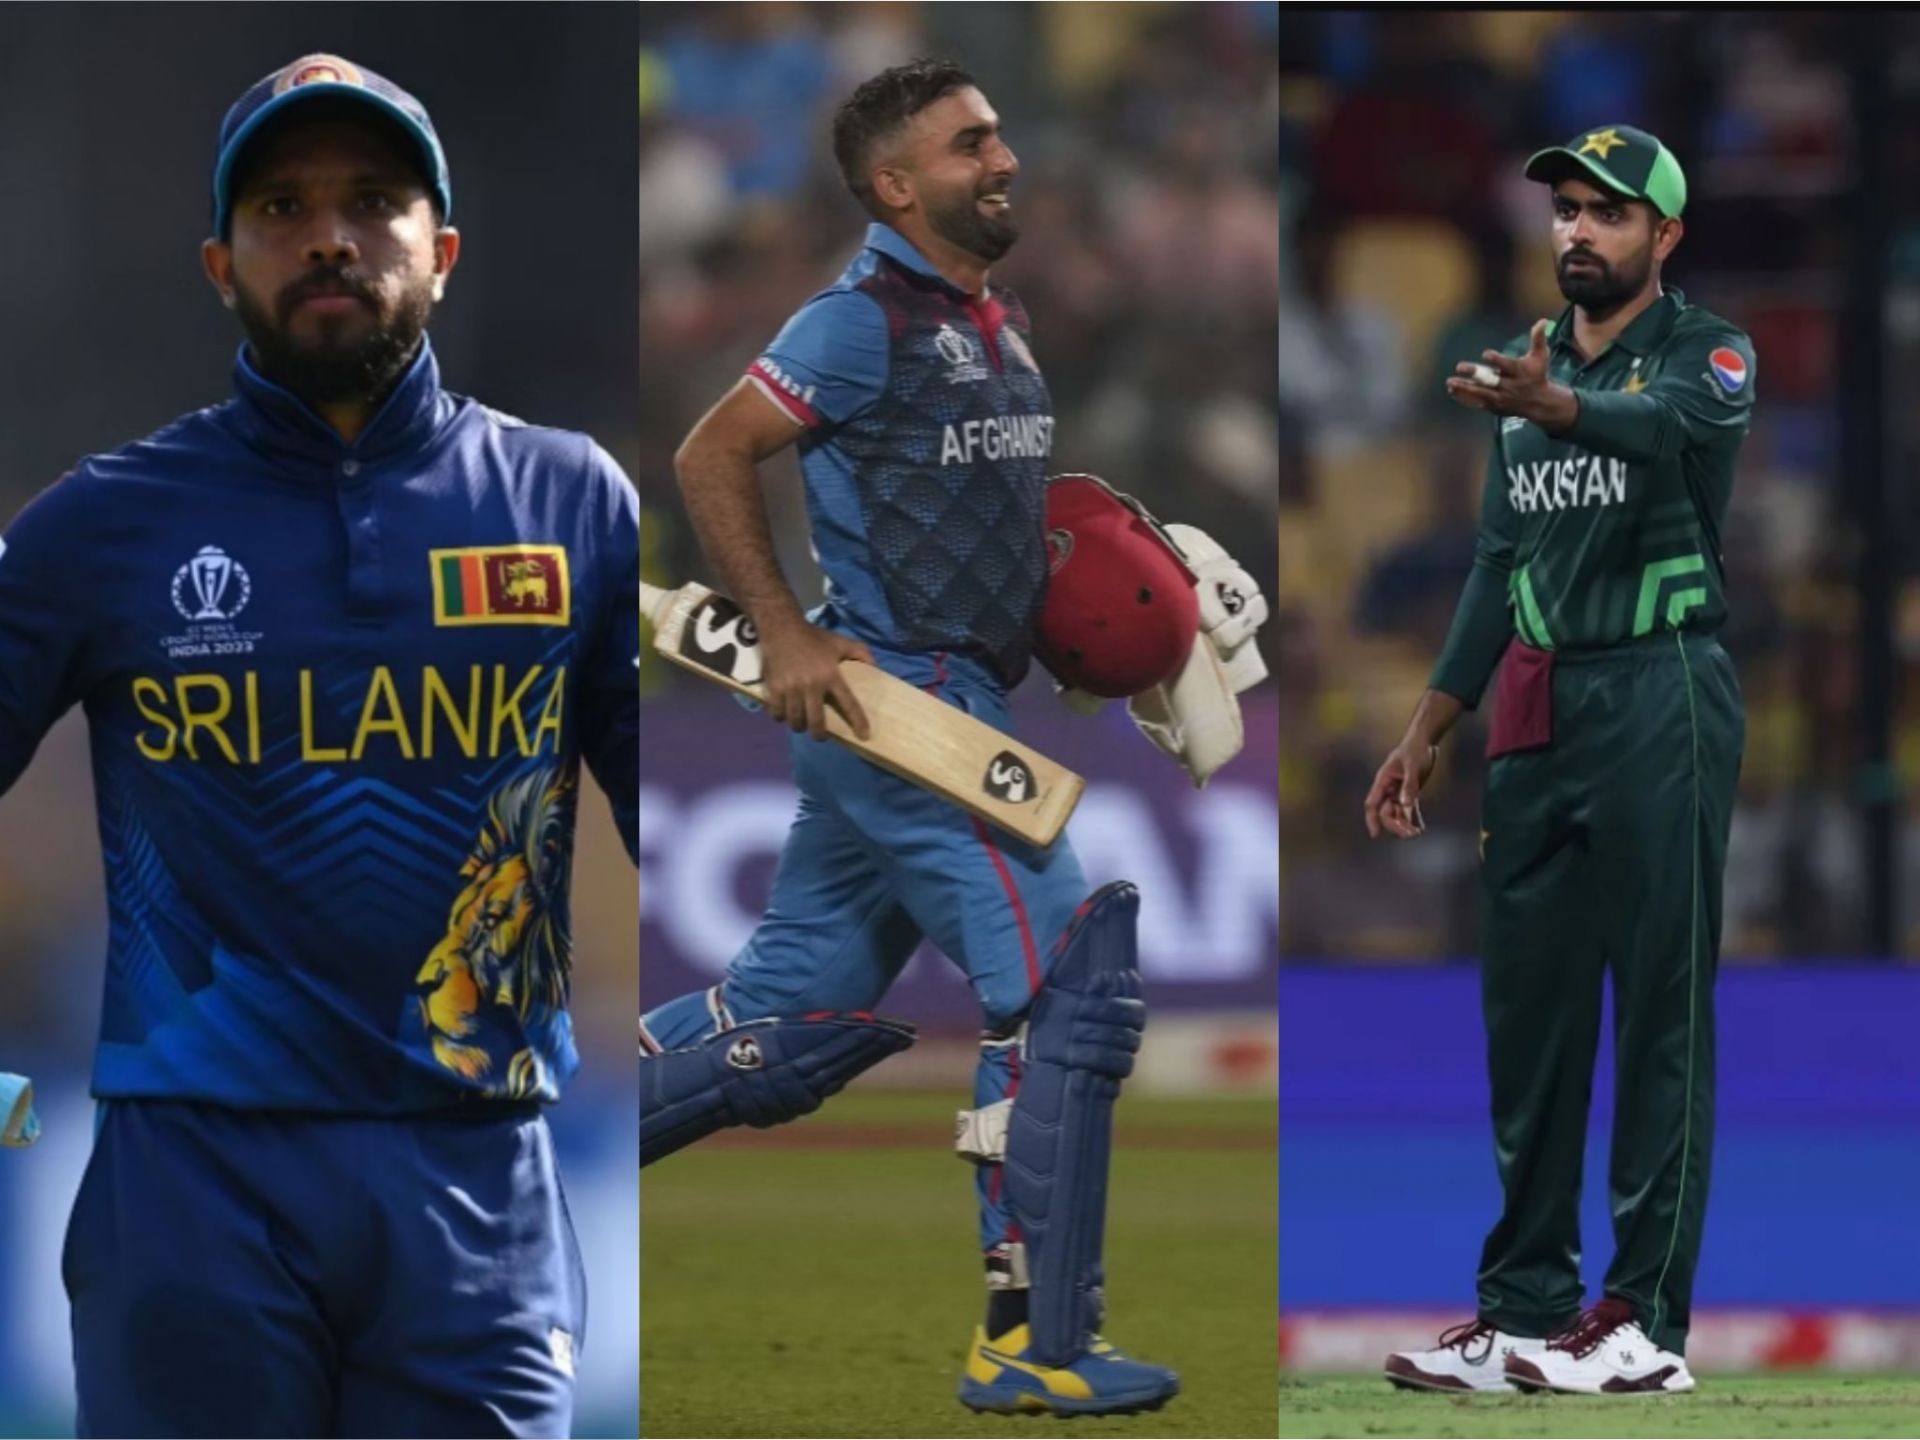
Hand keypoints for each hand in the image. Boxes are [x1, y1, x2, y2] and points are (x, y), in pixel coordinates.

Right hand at [757, 615, 873, 740]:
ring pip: (796, 720)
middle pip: (817, 722)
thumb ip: (860, 653)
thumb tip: (876, 668)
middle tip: (820, 735)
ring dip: (799, 726)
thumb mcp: (840, 642)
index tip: (864, 736)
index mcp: (831, 675)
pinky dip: (781, 717)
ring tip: (801, 724)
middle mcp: (812, 685)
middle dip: (819, 735)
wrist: (782, 628)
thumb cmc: (813, 638)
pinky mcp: (774, 688)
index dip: (857, 722)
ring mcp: (791, 688)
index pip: (848, 703)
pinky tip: (784, 714)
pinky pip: (777, 713)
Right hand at [1364, 738, 1437, 840]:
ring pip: (1398, 813)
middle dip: (1396, 825)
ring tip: (1417, 832)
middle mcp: (1388, 788)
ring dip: (1405, 824)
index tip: (1375, 834)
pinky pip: (1409, 809)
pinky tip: (1420, 828)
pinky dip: (1413, 818)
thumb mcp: (1413, 766)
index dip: (1372, 819)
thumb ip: (1409, 785)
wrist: (1424, 740)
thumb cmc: (1415, 750)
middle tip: (1411, 834)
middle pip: (1386, 812)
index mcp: (1383, 780)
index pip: (1372, 804)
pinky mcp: (1410, 792)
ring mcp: (1399, 791)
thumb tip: (1405, 804)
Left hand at [1445, 319, 1577, 432]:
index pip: (1507, 365)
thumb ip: (1538, 339)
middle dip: (1475, 374)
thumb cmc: (1537, 374)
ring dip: (1464, 387)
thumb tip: (1543, 320)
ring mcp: (1500, 397)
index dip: (1497, 360)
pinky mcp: (1494, 406)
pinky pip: (1477, 402)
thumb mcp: (1541, 356)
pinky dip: (1465, 398)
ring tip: (1450, 382)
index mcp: (1519, 372)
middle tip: (1459, 367)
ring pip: (1480, 393)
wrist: (1538, 402)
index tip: (1486, 354)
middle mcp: (1508, 386)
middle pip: (1490, 380)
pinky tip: (1452, 390)